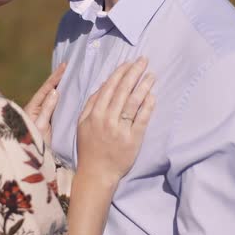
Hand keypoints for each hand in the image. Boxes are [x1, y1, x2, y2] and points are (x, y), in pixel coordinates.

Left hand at [24, 63, 66, 144]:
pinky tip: (71, 95)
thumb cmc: (33, 144)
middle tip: (69, 67)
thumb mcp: (40, 126)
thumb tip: (55, 91)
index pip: (46, 89)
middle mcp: (38, 110)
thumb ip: (47, 109)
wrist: (31, 161)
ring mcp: (43, 116)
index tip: (64, 66)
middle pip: (49, 91)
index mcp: (33, 108)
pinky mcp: (49, 123)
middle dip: (58, 79)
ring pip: (53, 98)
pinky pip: (57, 107)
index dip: (55, 77)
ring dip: (62, 88)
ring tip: (71, 76)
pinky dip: (64, 99)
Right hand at [76, 57, 155, 184]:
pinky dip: (148, 106)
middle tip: (144, 61)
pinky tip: (153, 95)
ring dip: (143, 86)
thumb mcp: (82, 124)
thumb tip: (103, 85)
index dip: (120, 73)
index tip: (129, 62)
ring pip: (133, 102)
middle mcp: (107, 119)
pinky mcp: (133, 139)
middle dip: (134, 73)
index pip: (109, 87)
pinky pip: (142, 119)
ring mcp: (120, 129)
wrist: (97, 173)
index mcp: (94, 114)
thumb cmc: (89, 147)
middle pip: (123, 91)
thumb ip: (91, 104)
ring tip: (151, 75)